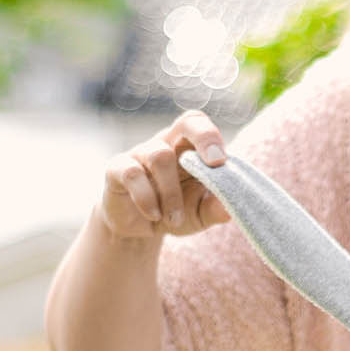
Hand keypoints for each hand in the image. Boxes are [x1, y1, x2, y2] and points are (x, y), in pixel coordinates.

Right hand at [94, 110, 233, 243]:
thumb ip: (215, 209)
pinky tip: (154, 216)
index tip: (222, 162)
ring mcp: (141, 153)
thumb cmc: (174, 213)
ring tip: (174, 219)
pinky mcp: (117, 169)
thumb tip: (232, 210)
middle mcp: (167, 143)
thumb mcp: (199, 214)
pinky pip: (132, 174)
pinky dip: (147, 198)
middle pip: (186, 122)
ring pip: (161, 156)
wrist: (138, 228)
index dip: (212, 136)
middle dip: (204, 138)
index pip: (201, 124)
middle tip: (215, 164)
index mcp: (189, 149)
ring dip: (172, 193)